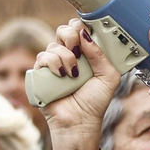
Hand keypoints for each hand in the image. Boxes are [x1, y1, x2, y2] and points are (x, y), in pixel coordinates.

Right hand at [33, 18, 118, 149]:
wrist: (80, 122)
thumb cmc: (95, 102)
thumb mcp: (108, 77)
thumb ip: (101, 54)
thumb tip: (86, 34)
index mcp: (86, 54)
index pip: (80, 29)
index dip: (83, 27)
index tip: (88, 34)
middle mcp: (69, 56)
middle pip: (64, 29)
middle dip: (71, 36)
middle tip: (79, 51)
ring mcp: (54, 64)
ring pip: (54, 44)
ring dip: (66, 57)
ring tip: (74, 75)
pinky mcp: (41, 73)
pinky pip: (42, 57)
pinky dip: (53, 64)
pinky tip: (62, 76)